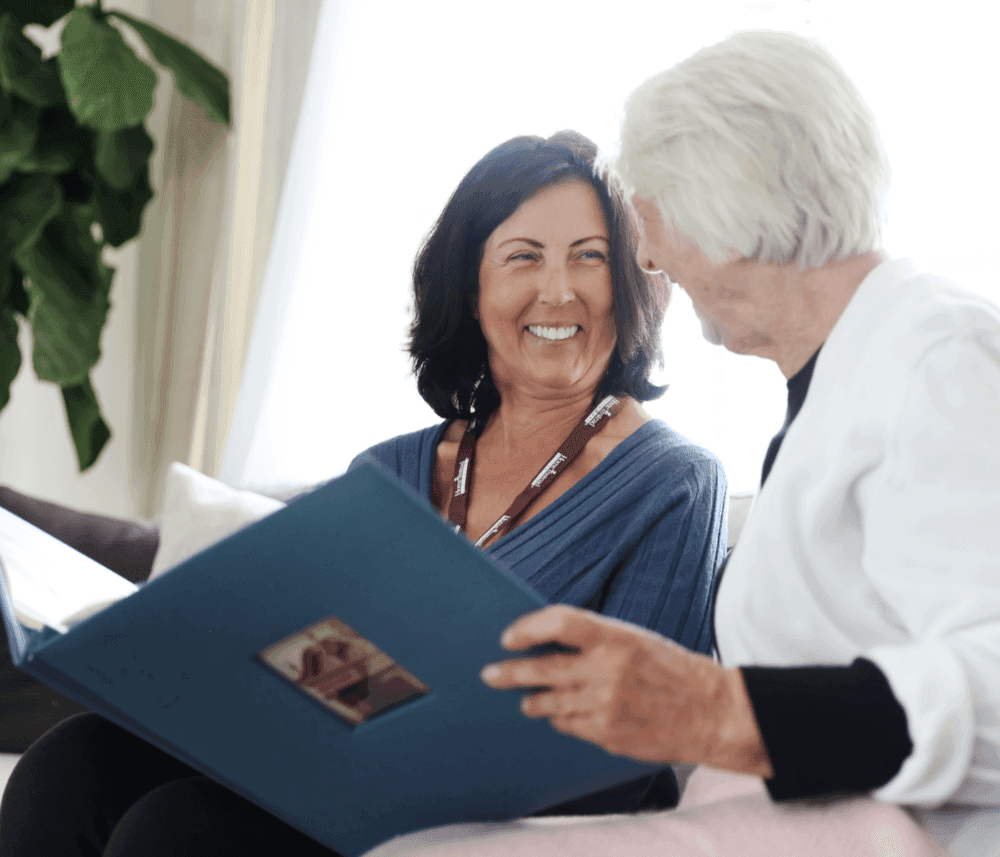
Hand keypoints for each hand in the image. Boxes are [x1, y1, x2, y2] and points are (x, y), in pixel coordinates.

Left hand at [480, 604, 772, 776]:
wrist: (711, 713)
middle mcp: (606, 670)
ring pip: (549, 703)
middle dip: (510, 672)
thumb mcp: (635, 639)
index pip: (559, 622)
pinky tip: (559, 716)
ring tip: (524, 699)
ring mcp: (605, 706)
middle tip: (490, 673)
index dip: (528, 627)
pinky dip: (560, 720)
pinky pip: (569, 726)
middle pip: (542, 669)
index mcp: (616, 637)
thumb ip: (595, 640)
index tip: (509, 636)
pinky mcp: (607, 735)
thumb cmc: (672, 669)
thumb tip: (549, 642)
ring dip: (532, 700)